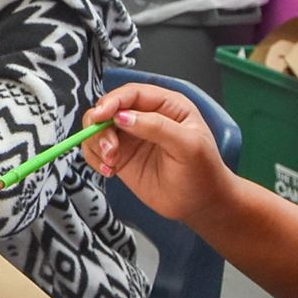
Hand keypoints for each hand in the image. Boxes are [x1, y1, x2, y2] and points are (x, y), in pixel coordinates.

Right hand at [81, 81, 239, 226]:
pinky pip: (95, 149)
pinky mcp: (120, 156)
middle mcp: (145, 116)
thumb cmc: (203, 171)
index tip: (101, 116)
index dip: (113, 101)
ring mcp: (130, 136)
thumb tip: (123, 117)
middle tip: (109, 148)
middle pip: (108, 108)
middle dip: (101, 126)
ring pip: (97, 128)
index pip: (132, 93)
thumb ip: (157, 127)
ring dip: (97, 143)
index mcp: (166, 105)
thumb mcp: (188, 145)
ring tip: (111, 163)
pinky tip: (109, 171)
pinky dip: (94, 159)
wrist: (201, 204)